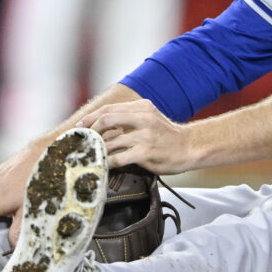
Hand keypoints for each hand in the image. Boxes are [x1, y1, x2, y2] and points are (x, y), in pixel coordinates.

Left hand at [77, 99, 195, 174]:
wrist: (189, 147)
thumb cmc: (166, 135)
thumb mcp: (149, 117)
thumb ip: (129, 117)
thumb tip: (102, 122)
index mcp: (142, 107)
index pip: (109, 109)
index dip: (91, 118)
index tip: (82, 126)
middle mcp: (143, 118)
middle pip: (106, 120)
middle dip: (91, 131)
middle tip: (84, 141)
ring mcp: (145, 136)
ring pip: (110, 142)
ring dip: (98, 150)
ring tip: (91, 155)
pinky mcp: (146, 153)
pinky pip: (118, 158)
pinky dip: (108, 162)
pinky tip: (104, 165)